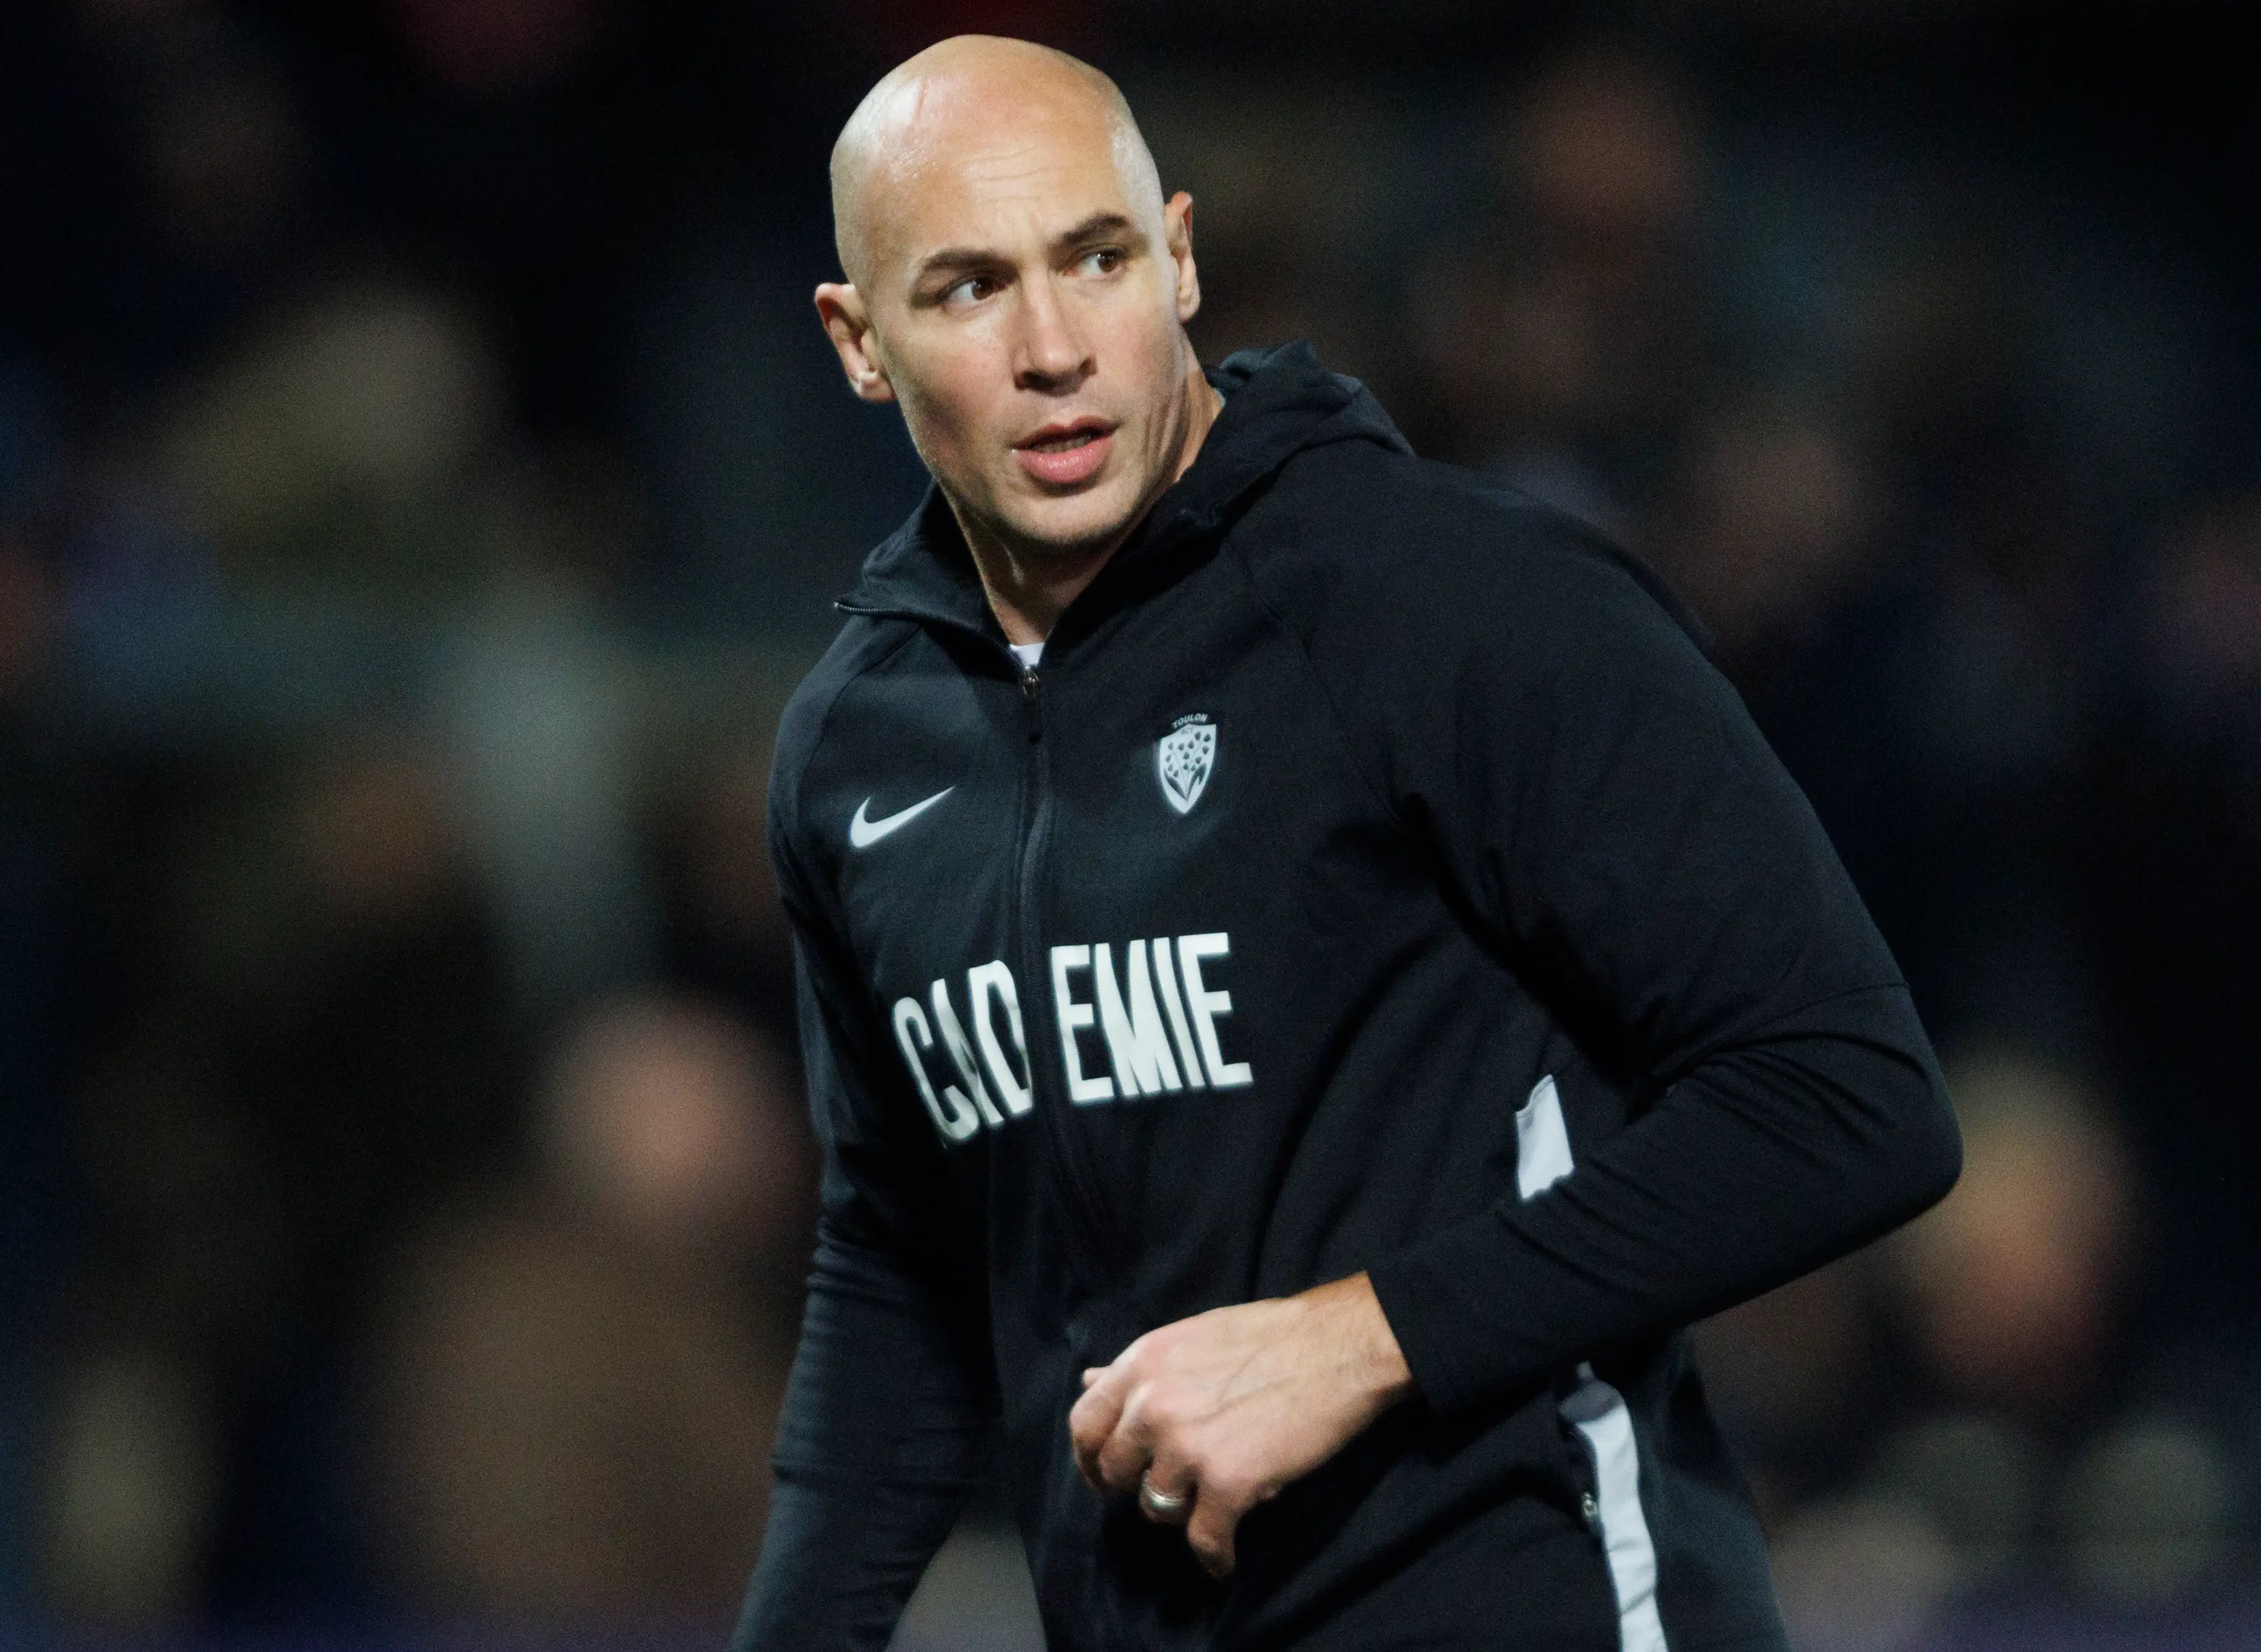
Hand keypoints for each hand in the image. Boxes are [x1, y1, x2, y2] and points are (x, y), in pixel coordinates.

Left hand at [1066, 1273, 1413, 1576]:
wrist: (1339, 1347)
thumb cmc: (1272, 1336)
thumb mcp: (1190, 1338)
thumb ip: (1140, 1369)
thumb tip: (1090, 1379)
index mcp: (1142, 1365)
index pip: (1084, 1423)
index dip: (1091, 1458)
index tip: (1106, 1477)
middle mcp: (1152, 1405)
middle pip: (1117, 1471)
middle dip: (1138, 1487)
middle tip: (1168, 1492)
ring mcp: (1187, 1446)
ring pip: (1157, 1507)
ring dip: (1182, 1513)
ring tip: (1211, 1506)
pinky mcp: (1228, 1483)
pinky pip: (1204, 1539)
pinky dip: (1215, 1557)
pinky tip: (1224, 1560)